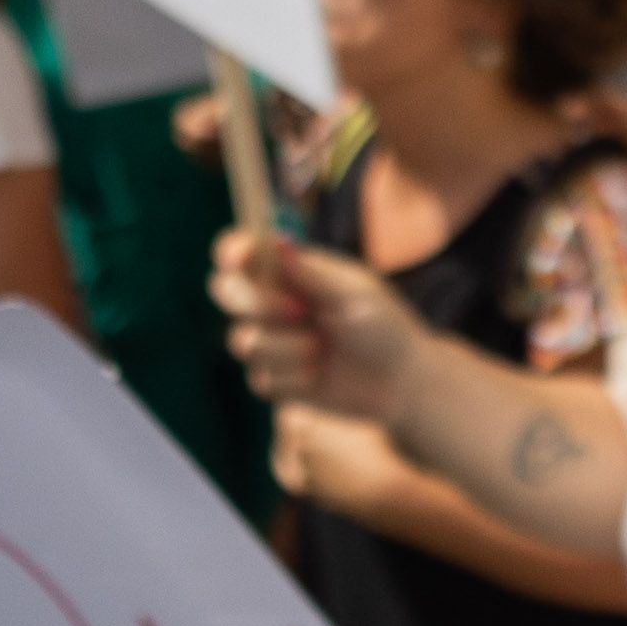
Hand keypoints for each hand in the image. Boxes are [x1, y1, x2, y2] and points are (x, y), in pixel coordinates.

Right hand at [213, 229, 434, 421]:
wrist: (400, 384)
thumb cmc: (384, 328)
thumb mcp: (354, 295)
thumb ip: (311, 273)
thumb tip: (276, 241)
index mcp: (291, 271)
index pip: (244, 253)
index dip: (231, 250)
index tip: (237, 258)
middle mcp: (272, 303)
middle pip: (226, 291)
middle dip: (256, 303)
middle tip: (300, 312)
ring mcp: (269, 342)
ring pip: (243, 341)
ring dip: (287, 347)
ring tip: (325, 349)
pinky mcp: (273, 380)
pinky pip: (261, 379)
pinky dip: (293, 379)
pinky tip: (320, 376)